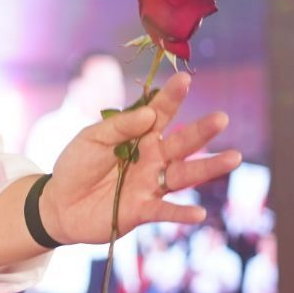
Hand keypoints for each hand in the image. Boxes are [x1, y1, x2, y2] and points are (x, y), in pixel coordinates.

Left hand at [38, 71, 240, 244]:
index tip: (185, 79)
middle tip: (221, 118)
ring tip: (234, 158)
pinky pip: (165, 211)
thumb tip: (148, 113)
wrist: (59, 203)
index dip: (172, 97)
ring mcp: (151, 184)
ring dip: (208, 167)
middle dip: (201, 131)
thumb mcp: (92, 138)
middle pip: (181, 143)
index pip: (161, 113)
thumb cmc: (77, 165)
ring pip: (184, 174)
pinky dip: (181, 213)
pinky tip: (199, 213)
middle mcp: (153, 158)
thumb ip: (119, 126)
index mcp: (141, 136)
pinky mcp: (142, 210)